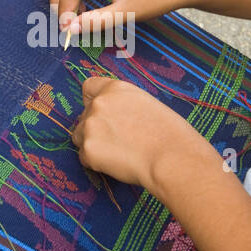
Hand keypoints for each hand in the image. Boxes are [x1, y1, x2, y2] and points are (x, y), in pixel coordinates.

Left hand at [70, 76, 214, 192]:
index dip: (93, 101)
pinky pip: (85, 158)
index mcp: (115, 89)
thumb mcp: (146, 104)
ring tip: (118, 152)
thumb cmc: (169, 134)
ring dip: (92, 144)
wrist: (171, 157)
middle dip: (94, 128)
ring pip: (79, 137)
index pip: (88, 87)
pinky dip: (96, 163)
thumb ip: (123, 105)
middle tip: (117, 141)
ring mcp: (90, 126)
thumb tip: (112, 117)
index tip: (100, 113)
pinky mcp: (88, 150)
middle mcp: (99, 104)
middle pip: (83, 115)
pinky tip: (118, 162)